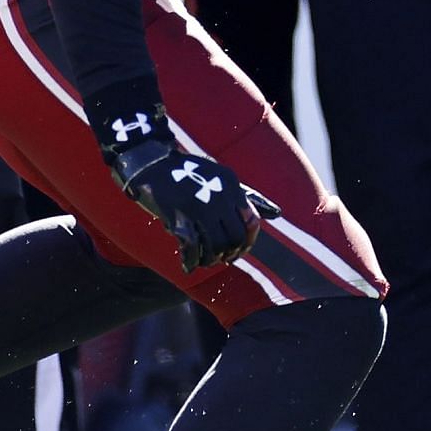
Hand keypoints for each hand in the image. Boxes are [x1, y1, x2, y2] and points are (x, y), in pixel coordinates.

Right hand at [108, 134, 264, 271]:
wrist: (153, 164)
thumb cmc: (191, 173)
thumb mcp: (224, 179)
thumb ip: (250, 198)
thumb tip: (278, 214)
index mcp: (232, 186)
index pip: (252, 222)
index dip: (247, 242)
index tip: (238, 250)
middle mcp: (219, 196)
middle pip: (235, 237)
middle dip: (230, 254)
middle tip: (221, 259)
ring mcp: (199, 206)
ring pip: (216, 246)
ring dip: (211, 260)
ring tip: (204, 261)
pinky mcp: (178, 216)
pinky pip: (192, 248)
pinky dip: (191, 261)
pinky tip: (188, 265)